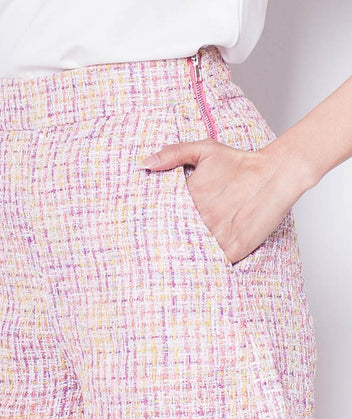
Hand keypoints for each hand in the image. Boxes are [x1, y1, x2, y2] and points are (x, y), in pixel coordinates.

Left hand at [141, 138, 308, 263]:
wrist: (276, 175)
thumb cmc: (240, 163)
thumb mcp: (205, 150)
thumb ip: (173, 154)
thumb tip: (145, 164)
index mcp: (189, 197)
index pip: (163, 216)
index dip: (158, 224)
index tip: (154, 231)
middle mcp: (201, 218)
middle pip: (176, 237)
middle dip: (170, 242)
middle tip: (163, 249)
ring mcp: (217, 235)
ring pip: (194, 252)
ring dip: (188, 255)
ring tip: (179, 260)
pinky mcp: (233, 249)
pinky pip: (214, 263)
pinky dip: (209, 264)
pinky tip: (204, 263)